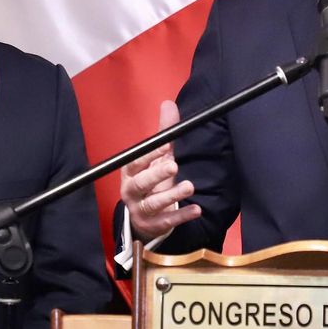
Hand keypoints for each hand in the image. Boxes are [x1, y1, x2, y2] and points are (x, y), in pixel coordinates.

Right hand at [120, 100, 199, 239]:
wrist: (143, 215)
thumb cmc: (151, 179)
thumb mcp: (156, 157)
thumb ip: (163, 133)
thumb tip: (168, 104)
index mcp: (130, 171)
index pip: (137, 161)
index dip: (150, 154)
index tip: (166, 145)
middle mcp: (131, 190)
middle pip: (141, 183)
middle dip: (156, 174)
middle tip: (174, 165)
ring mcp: (140, 209)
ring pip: (153, 203)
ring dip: (171, 195)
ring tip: (189, 186)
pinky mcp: (153, 224)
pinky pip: (166, 221)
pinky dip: (181, 216)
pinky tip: (197, 210)